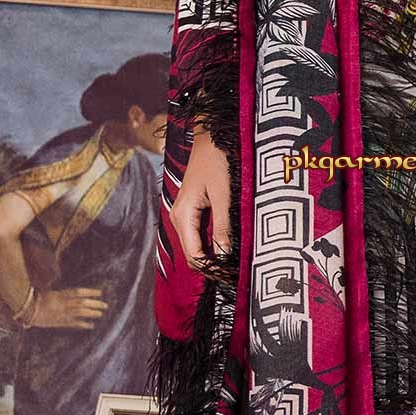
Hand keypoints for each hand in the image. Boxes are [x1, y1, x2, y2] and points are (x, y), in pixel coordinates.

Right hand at [29, 286, 107, 328]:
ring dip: (91, 314)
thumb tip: (73, 293)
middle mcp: (62, 304)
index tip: (100, 292)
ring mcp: (61, 314)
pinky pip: (73, 323)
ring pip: (80, 313)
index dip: (90, 292)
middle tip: (105, 305)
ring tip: (101, 314)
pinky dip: (82, 324)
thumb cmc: (35, 297)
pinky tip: (91, 325)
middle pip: (82, 304)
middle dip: (95, 304)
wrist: (26, 309)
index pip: (79, 292)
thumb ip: (61, 293)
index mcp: (60, 295)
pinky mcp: (59, 322)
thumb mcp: (49, 291)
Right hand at [172, 126, 232, 268]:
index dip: (213, 269)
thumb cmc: (217, 161)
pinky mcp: (191, 212)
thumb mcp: (224, 195)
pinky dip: (211, 246)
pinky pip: (198, 236)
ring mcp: (183, 216)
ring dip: (212, 259)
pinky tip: (227, 249)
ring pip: (195, 247)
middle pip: (193, 256)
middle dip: (212, 268)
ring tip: (234, 266)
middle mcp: (179, 218)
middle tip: (236, 276)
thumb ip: (223, 226)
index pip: (194, 256)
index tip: (233, 276)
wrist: (210, 138)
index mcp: (183, 216)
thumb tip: (224, 255)